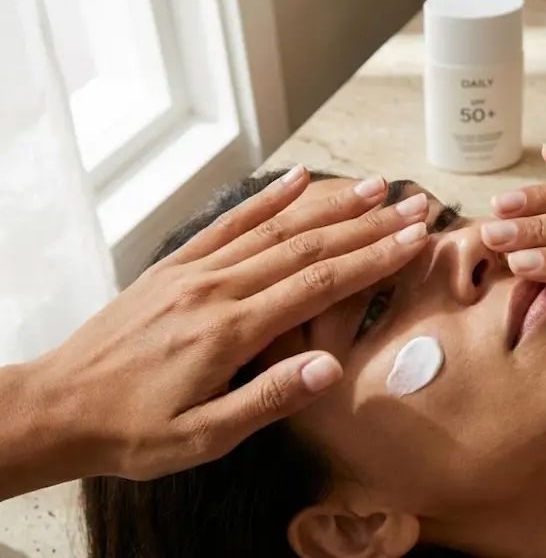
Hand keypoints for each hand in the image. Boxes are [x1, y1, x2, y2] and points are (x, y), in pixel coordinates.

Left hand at [32, 166, 429, 480]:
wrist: (58, 407)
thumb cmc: (132, 431)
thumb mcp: (202, 437)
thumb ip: (267, 398)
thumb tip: (329, 367)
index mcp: (230, 331)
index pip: (319, 284)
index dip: (374, 259)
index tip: (415, 238)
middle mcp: (216, 288)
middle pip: (308, 247)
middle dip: (367, 224)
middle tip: (413, 204)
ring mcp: (194, 271)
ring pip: (274, 228)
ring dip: (329, 204)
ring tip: (372, 185)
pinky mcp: (175, 266)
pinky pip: (228, 223)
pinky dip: (266, 198)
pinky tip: (296, 179)